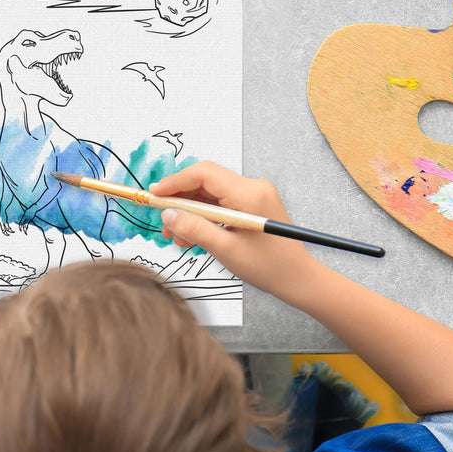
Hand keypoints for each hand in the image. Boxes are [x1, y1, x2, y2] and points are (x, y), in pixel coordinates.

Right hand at [151, 161, 323, 302]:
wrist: (297, 278)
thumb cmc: (269, 267)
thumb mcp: (225, 250)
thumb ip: (194, 229)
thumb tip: (168, 214)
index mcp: (249, 194)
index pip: (204, 173)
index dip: (175, 181)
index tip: (155, 195)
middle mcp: (252, 187)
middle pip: (205, 182)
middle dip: (179, 200)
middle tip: (163, 221)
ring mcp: (252, 195)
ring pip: (209, 194)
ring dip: (189, 212)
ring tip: (175, 235)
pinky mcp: (251, 204)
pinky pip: (219, 203)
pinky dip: (203, 217)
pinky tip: (191, 235)